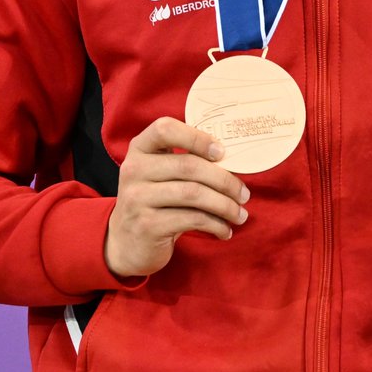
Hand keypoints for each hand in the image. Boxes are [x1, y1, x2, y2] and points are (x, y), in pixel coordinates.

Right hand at [104, 117, 248, 277]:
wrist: (126, 242)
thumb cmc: (156, 202)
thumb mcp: (162, 175)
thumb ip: (186, 161)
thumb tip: (233, 160)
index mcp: (140, 148)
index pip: (165, 129)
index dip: (196, 137)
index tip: (222, 152)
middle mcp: (134, 169)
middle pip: (188, 166)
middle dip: (224, 180)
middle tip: (244, 194)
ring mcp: (137, 198)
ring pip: (193, 194)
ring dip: (225, 205)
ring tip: (240, 214)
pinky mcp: (146, 225)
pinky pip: (191, 219)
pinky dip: (215, 224)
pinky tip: (224, 230)